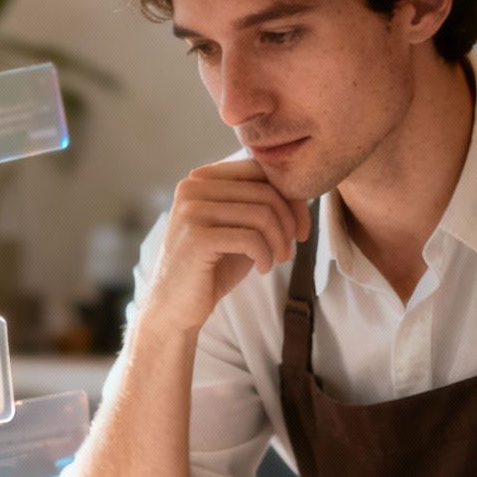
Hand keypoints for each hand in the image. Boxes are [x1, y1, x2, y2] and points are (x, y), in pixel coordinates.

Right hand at [140, 158, 312, 334]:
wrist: (175, 306)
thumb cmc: (212, 267)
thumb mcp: (238, 228)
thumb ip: (259, 204)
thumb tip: (301, 191)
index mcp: (202, 178)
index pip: (259, 169)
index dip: (290, 196)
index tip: (300, 227)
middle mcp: (192, 187)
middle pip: (264, 192)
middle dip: (289, 222)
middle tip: (290, 249)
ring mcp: (191, 211)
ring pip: (261, 214)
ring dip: (279, 242)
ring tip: (278, 260)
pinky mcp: (196, 238)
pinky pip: (251, 238)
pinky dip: (266, 255)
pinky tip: (263, 268)